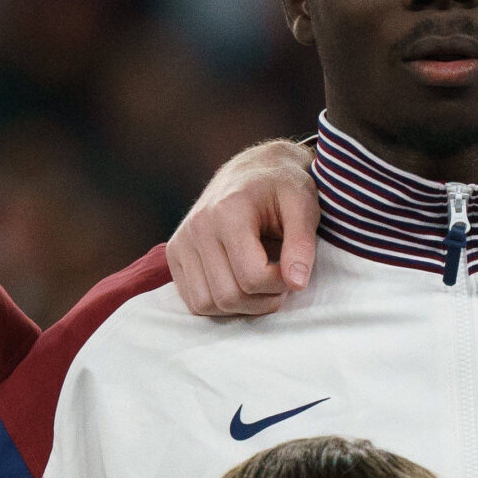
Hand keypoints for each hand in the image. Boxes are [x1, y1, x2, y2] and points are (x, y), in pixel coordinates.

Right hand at [168, 138, 318, 315]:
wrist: (251, 170)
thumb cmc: (283, 187)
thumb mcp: (304, 206)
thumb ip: (302, 244)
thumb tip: (297, 283)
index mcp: (227, 212)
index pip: (252, 277)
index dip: (282, 284)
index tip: (295, 269)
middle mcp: (197, 227)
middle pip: (228, 296)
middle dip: (264, 299)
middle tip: (282, 280)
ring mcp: (181, 241)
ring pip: (207, 305)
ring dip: (242, 306)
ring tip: (262, 283)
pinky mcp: (174, 253)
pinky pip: (193, 301)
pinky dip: (220, 304)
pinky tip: (240, 284)